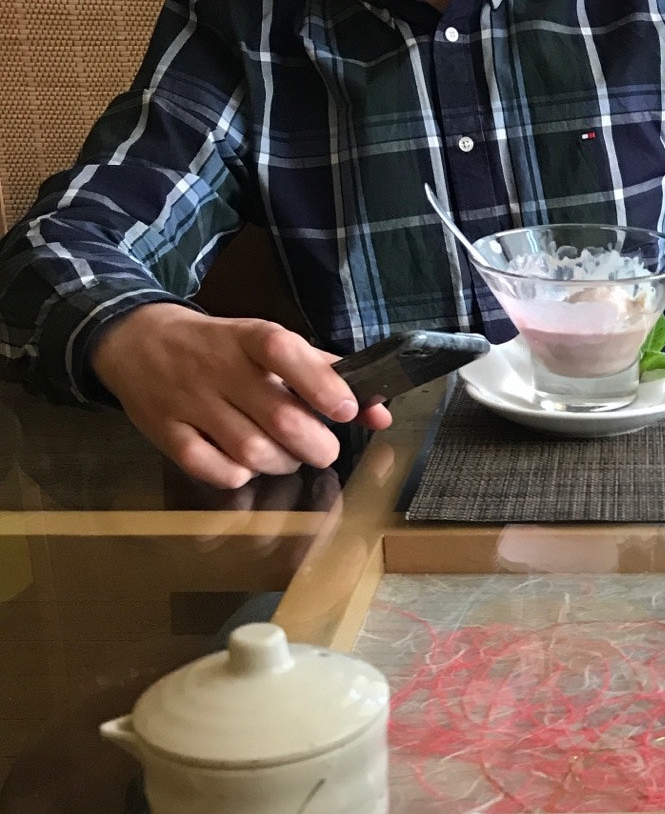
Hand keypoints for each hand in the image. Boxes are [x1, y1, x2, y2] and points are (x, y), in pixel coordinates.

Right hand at [91, 303, 391, 488]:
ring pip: (253, 452)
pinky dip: (239, 476)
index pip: (285, 352)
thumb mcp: (268, 344)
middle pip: (280, 419)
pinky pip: (216, 471)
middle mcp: (218, 368)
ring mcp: (190, 402)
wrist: (136, 340)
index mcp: (249, 338)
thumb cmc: (219, 348)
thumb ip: (326, 374)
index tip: (346, 409)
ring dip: (282, 463)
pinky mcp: (167, 434)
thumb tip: (379, 412)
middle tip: (320, 446)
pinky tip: (243, 462)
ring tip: (283, 453)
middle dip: (316, 445)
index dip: (321, 384)